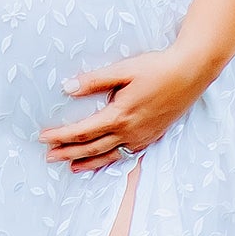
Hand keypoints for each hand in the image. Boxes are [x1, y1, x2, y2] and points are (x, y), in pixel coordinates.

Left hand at [41, 45, 210, 171]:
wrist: (191, 74)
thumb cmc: (157, 68)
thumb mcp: (124, 70)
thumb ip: (95, 81)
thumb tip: (68, 88)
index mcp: (119, 115)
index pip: (83, 131)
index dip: (61, 135)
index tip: (44, 137)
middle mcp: (129, 132)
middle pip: (92, 148)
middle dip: (68, 153)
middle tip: (49, 157)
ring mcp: (141, 137)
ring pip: (109, 156)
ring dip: (87, 162)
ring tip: (71, 167)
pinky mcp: (151, 137)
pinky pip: (126, 155)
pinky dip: (110, 161)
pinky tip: (104, 161)